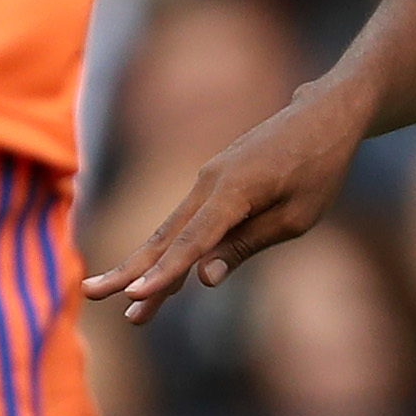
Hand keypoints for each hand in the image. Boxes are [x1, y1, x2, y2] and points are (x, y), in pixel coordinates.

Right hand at [97, 87, 366, 323]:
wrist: (324, 116)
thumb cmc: (319, 169)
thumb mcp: (295, 216)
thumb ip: (246, 245)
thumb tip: (204, 277)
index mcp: (234, 191)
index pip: (192, 241)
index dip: (164, 273)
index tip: (136, 297)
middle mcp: (210, 182)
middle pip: (165, 235)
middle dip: (130, 270)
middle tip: (92, 294)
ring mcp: (208, 180)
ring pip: (171, 229)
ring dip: (147, 265)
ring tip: (124, 300)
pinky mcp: (214, 182)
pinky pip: (188, 220)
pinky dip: (171, 248)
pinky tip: (161, 277)